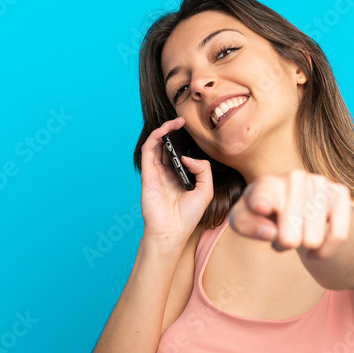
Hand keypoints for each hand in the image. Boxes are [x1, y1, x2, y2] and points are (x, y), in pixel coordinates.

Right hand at [139, 117, 212, 243]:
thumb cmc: (188, 216)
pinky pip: (148, 150)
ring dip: (164, 130)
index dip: (184, 141)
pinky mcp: (147, 175)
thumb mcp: (206, 190)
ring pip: (156, 145)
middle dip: (174, 131)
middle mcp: (166, 173)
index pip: (179, 153)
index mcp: (179, 177)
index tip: (192, 130)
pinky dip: (155, 137)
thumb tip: (186, 156)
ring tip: (176, 122)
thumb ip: (202, 169)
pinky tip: (165, 131)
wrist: (172, 232)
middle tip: (182, 120)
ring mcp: (156, 173)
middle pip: (167, 146)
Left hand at [228, 169, 351, 258]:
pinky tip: (315, 251)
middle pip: (289, 237)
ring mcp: (319, 183)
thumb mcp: (243, 219)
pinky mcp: (340, 193)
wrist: (294, 205)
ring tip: (296, 233)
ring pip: (313, 239)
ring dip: (303, 245)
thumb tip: (270, 232)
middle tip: (281, 234)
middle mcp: (294, 177)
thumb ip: (244, 225)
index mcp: (266, 183)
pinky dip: (325, 251)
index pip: (263, 197)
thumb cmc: (262, 215)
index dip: (261, 204)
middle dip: (284, 244)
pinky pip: (338, 236)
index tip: (261, 208)